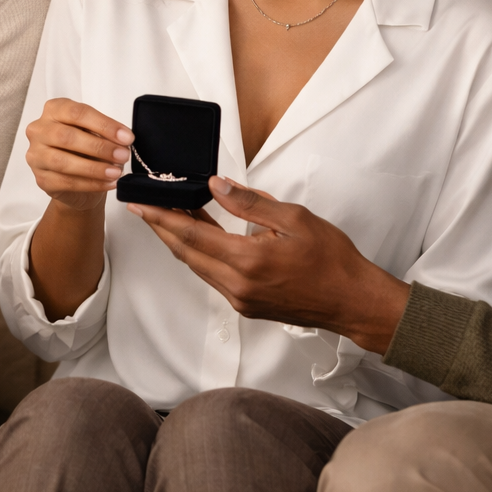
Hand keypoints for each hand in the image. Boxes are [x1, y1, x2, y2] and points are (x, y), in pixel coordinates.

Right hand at [25, 98, 131, 211]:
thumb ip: (104, 133)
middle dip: (99, 147)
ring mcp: (36, 156)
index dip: (104, 125)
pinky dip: (90, 184)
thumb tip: (123, 141)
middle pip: (67, 137)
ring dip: (94, 168)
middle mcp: (40, 130)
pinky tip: (107, 183)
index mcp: (54, 110)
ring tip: (115, 172)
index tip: (126, 137)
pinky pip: (65, 182)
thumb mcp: (95, 133)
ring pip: (63, 162)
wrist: (77, 179)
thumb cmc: (85, 150)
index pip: (77, 113)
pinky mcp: (41, 179)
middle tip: (122, 155)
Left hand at [129, 176, 410, 353]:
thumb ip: (250, 202)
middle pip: (186, 252)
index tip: (139, 205)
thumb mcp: (294, 218)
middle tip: (145, 206)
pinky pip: (213, 277)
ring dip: (181, 241)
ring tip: (170, 215)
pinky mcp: (246, 306)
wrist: (352, 301)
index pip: (191, 234)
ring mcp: (240, 299)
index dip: (161, 218)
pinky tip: (202, 236)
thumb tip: (216, 186)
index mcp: (247, 261)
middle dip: (162, 228)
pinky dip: (201, 254)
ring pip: (198, 266)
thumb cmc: (332, 260)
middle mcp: (237, 285)